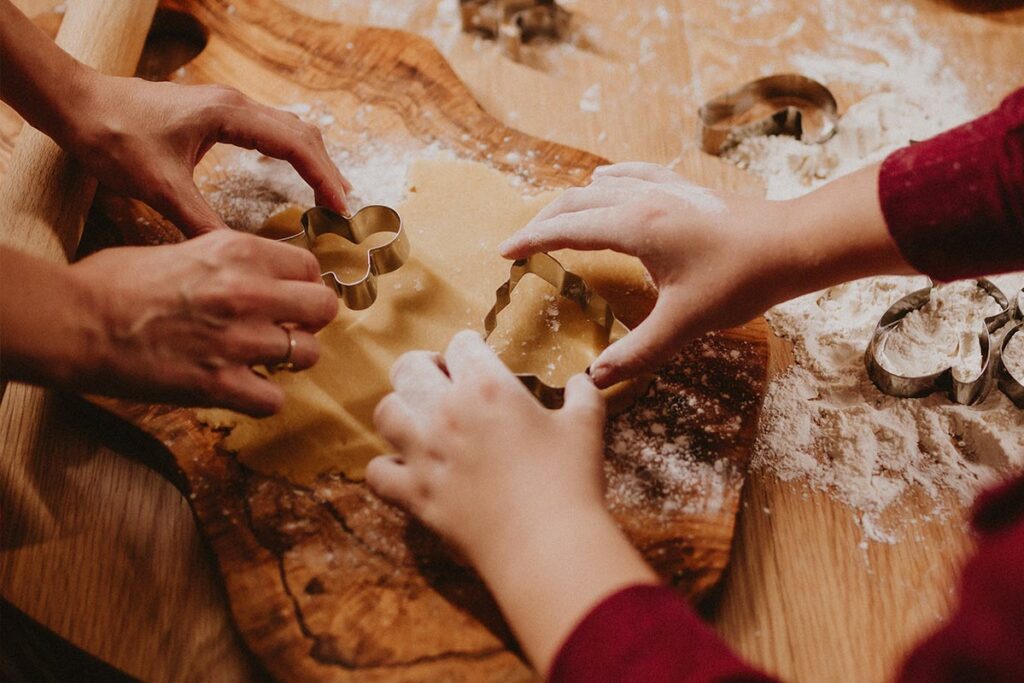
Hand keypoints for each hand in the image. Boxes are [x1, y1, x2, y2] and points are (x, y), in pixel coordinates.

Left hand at [62, 73, 350, 235]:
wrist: (75, 104)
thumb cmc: (113, 137)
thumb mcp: (159, 187)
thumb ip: (201, 222)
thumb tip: (237, 256)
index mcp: (228, 115)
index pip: (295, 144)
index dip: (323, 177)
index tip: (341, 207)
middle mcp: (234, 105)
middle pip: (300, 133)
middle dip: (326, 170)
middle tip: (343, 208)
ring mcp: (225, 107)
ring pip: (286, 129)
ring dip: (310, 160)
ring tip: (328, 194)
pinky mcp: (214, 115)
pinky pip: (267, 131)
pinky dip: (288, 154)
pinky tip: (287, 174)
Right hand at [68, 230, 337, 415]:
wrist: (76, 320)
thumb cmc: (115, 282)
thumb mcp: (182, 249)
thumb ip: (227, 262)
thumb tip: (253, 274)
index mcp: (238, 252)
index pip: (309, 267)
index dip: (303, 284)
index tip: (290, 296)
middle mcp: (249, 292)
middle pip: (324, 307)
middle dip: (310, 320)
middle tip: (288, 328)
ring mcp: (238, 341)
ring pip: (308, 354)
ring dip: (290, 360)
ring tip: (263, 360)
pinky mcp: (220, 384)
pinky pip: (273, 400)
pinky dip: (262, 398)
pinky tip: (243, 389)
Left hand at [367, 331, 655, 673]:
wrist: (548, 544)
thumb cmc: (570, 481)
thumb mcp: (586, 427)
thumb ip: (583, 394)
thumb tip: (582, 379)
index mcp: (488, 387)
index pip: (462, 345)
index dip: (469, 348)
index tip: (475, 358)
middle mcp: (446, 412)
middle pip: (409, 367)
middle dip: (424, 367)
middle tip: (441, 382)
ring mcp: (424, 453)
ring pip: (385, 412)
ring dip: (400, 410)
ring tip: (418, 419)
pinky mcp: (414, 494)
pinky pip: (378, 472)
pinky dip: (387, 468)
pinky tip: (405, 468)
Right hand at [500, 162, 913, 386]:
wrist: (794, 243)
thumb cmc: (740, 280)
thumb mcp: (685, 323)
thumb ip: (637, 352)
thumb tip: (595, 379)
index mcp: (634, 227)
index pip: (566, 229)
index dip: (531, 240)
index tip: (504, 252)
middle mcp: (642, 199)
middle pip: (575, 202)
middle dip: (543, 221)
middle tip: (522, 244)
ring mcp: (664, 189)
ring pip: (601, 186)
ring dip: (571, 201)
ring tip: (555, 219)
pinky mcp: (684, 189)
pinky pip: (633, 174)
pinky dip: (608, 180)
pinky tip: (606, 180)